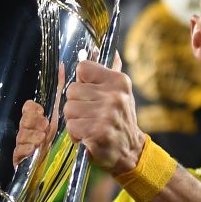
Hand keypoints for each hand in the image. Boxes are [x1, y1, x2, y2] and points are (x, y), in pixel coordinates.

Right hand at [12, 64, 64, 166]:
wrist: (53, 163)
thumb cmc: (54, 136)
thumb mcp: (58, 112)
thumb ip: (59, 90)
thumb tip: (62, 66)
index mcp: (34, 117)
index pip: (27, 108)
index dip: (32, 109)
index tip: (41, 110)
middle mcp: (26, 129)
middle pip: (23, 121)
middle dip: (33, 122)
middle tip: (45, 125)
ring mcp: (22, 144)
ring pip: (21, 136)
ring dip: (31, 136)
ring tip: (42, 138)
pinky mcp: (19, 159)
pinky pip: (17, 153)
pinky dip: (25, 151)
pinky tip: (33, 150)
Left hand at [63, 53, 144, 175]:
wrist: (131, 151)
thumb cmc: (120, 120)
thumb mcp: (120, 94)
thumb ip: (108, 74)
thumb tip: (106, 50)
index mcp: (118, 81)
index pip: (82, 68)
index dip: (81, 82)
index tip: (90, 93)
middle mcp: (114, 96)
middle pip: (71, 90)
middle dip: (76, 104)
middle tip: (90, 114)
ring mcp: (106, 114)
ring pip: (69, 109)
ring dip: (75, 120)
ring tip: (89, 125)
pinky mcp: (97, 132)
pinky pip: (71, 126)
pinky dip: (75, 134)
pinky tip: (88, 136)